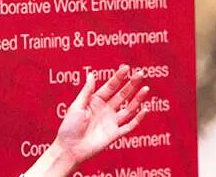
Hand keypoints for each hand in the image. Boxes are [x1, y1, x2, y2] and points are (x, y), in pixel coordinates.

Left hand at [24, 65, 148, 176]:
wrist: (70, 149)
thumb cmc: (69, 127)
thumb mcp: (77, 106)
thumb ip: (87, 91)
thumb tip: (92, 74)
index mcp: (95, 101)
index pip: (110, 87)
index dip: (118, 77)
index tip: (126, 68)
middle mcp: (106, 110)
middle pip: (122, 95)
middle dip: (131, 84)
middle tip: (141, 74)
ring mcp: (111, 121)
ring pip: (129, 108)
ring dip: (137, 99)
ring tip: (146, 89)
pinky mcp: (115, 134)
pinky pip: (130, 125)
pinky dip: (138, 118)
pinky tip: (145, 109)